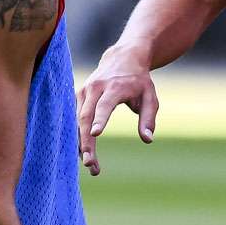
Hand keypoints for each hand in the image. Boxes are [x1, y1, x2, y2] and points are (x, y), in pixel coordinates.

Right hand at [76, 45, 158, 175]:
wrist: (123, 58)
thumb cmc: (139, 81)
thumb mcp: (150, 97)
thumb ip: (148, 118)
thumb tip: (148, 140)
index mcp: (115, 87)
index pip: (104, 104)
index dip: (100, 119)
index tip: (96, 134)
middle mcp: (95, 88)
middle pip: (86, 117)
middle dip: (86, 142)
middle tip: (90, 164)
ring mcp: (84, 91)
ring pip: (78, 121)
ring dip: (81, 144)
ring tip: (91, 166)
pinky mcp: (78, 96)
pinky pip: (75, 119)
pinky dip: (78, 136)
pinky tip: (83, 153)